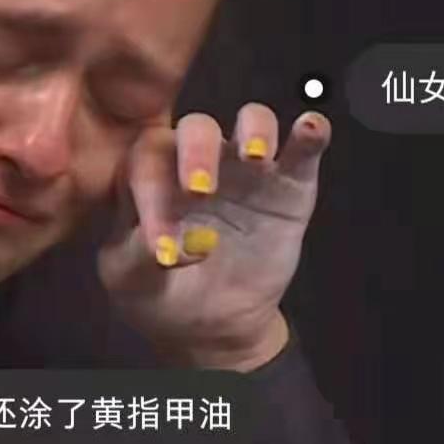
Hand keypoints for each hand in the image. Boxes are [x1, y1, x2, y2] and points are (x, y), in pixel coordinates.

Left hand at [97, 104, 330, 369]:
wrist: (211, 322)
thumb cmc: (158, 289)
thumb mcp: (132, 281)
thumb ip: (139, 258)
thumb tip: (171, 249)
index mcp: (149, 174)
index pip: (146, 162)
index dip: (152, 194)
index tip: (164, 248)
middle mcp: (196, 159)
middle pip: (196, 128)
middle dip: (198, 152)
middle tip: (199, 191)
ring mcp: (245, 167)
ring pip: (252, 121)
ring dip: (256, 130)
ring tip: (256, 156)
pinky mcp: (289, 184)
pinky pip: (301, 150)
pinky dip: (310, 133)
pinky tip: (311, 129)